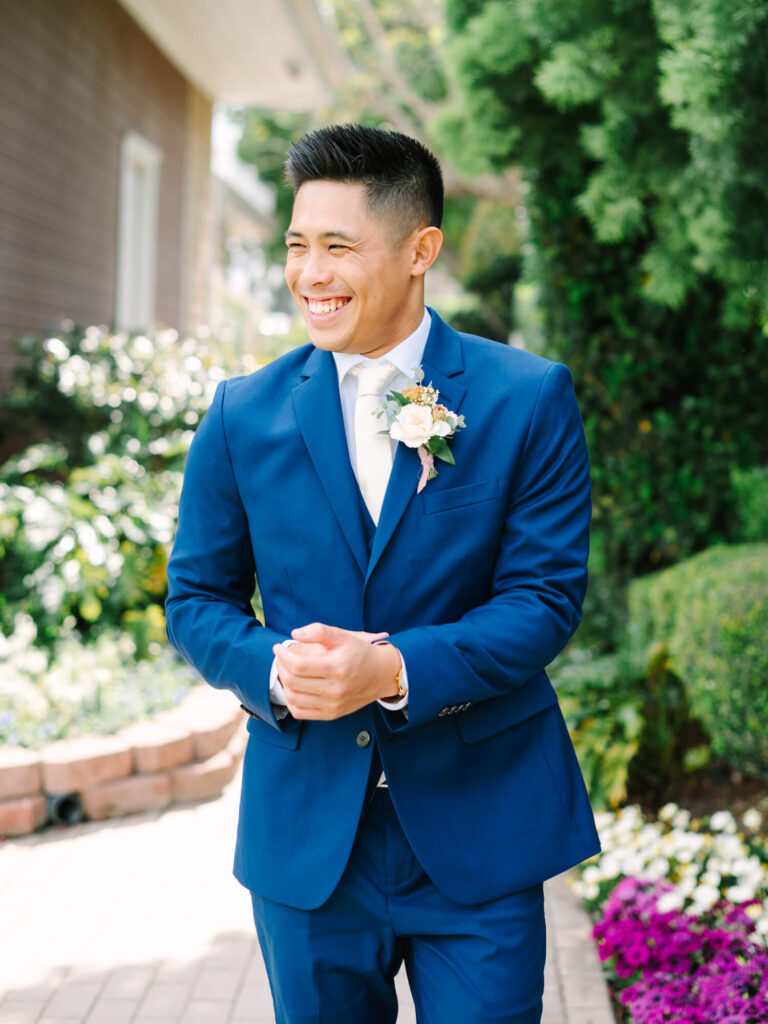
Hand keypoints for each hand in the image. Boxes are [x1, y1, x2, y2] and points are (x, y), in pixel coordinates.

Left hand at [272, 622, 401, 719]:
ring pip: (293, 698)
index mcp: (337, 668)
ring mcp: (333, 705)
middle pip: (293, 682)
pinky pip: (301, 712)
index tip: (278, 647)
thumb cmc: (359, 652)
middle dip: (281, 667)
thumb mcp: (343, 636)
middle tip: (281, 657)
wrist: (382, 674)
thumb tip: (295, 634)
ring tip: (286, 671)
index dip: (283, 655)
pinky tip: (293, 688)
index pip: (298, 665)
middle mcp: (335, 689)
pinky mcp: (332, 714)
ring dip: (283, 683)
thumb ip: (319, 631)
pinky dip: (291, 701)